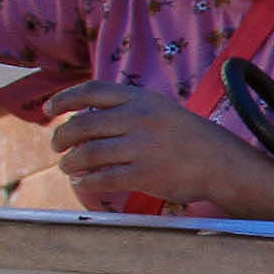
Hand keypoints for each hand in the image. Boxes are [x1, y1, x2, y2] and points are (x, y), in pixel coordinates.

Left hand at [46, 80, 273, 209]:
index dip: (64, 99)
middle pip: (82, 125)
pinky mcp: (144, 175)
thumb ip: (127, 109)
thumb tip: (82, 117)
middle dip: (61, 137)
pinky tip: (82, 181)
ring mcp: (142, 148)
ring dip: (70, 161)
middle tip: (57, 145)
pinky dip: (86, 181)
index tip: (49, 110)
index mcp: (142, 99)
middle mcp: (139, 120)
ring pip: (88, 153)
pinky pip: (102, 178)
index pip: (91, 91)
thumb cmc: (189, 139)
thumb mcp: (161, 110)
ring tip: (67, 166)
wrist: (223, 164)